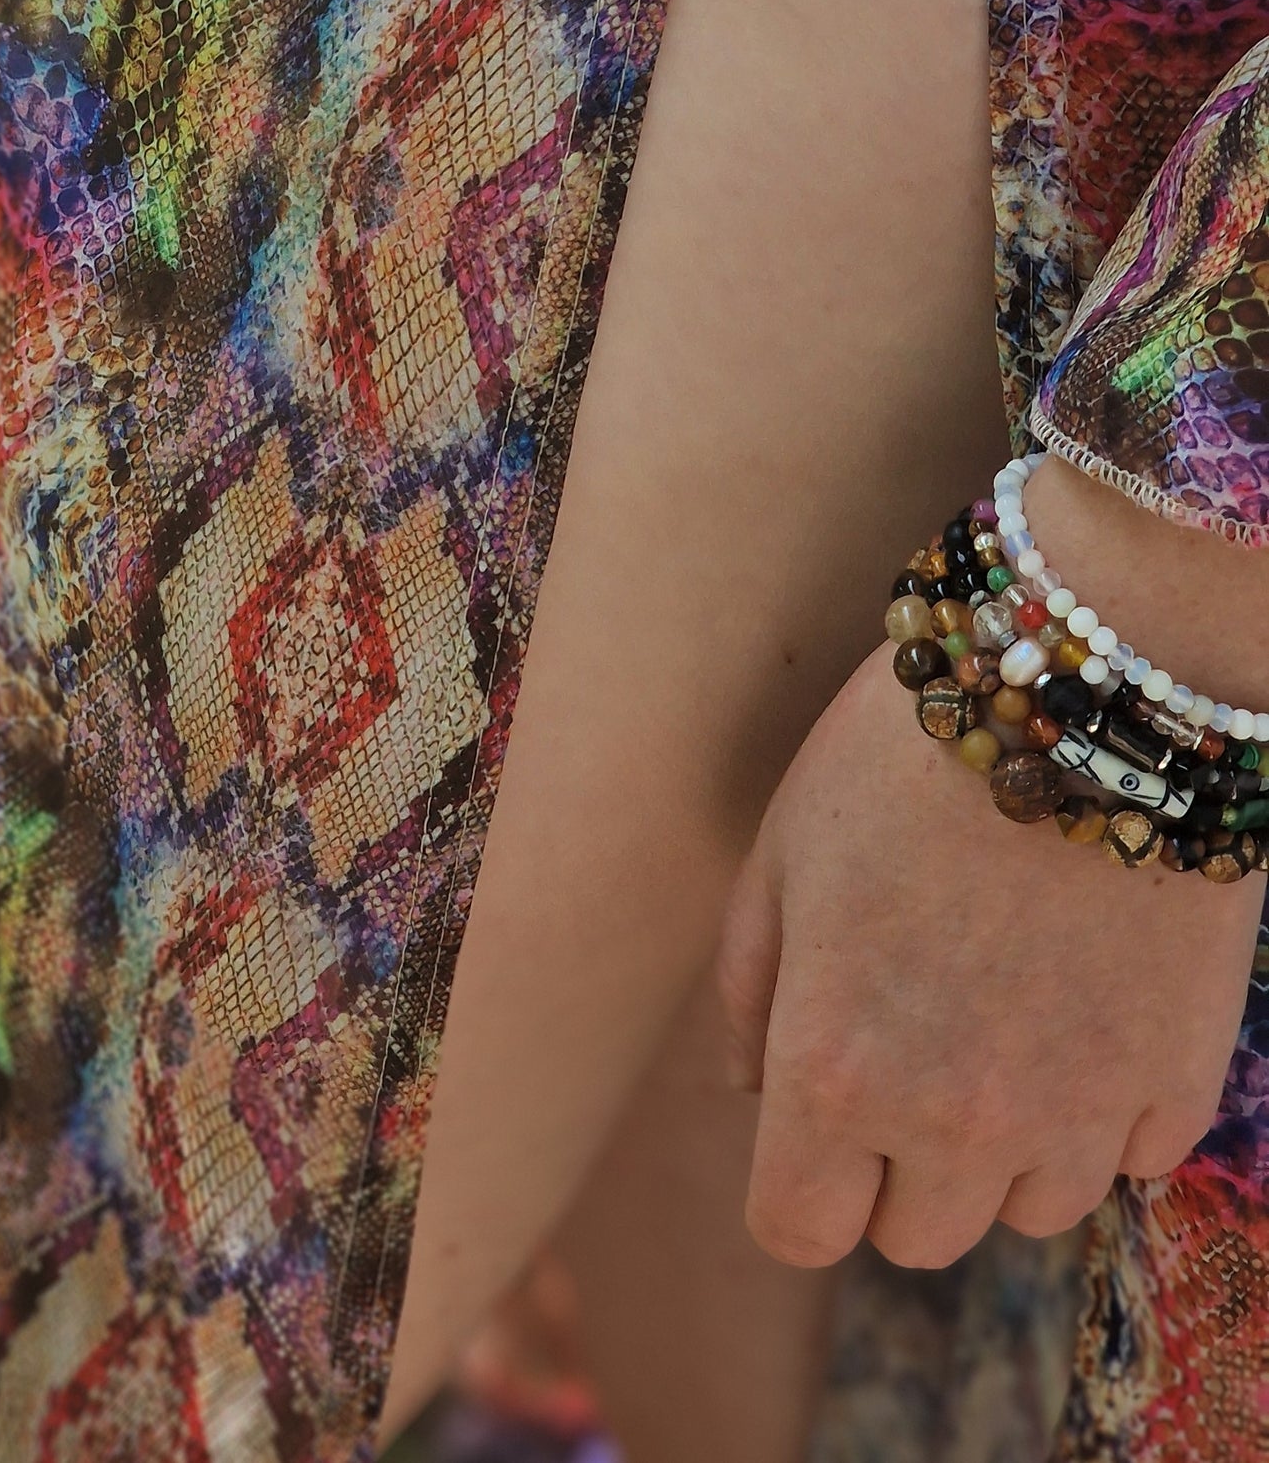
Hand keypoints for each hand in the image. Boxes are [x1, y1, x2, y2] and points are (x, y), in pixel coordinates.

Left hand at [718, 642, 1259, 1267]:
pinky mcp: (1179, 1083)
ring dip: (1005, 1145)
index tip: (813, 1129)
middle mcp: (955, 1123)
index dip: (798, 1185)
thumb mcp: (779, 852)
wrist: (1080, 694)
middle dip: (896, 1167)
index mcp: (833, 1072)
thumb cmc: (899, 761)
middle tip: (907, 1051)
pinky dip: (1103, 1108)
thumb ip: (749, 986)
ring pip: (1029, 1209)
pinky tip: (1082, 1000)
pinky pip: (1129, 1156)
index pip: (799, 1231)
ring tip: (1000, 1015)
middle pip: (916, 1236)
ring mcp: (1078, 1114)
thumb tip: (750, 1085)